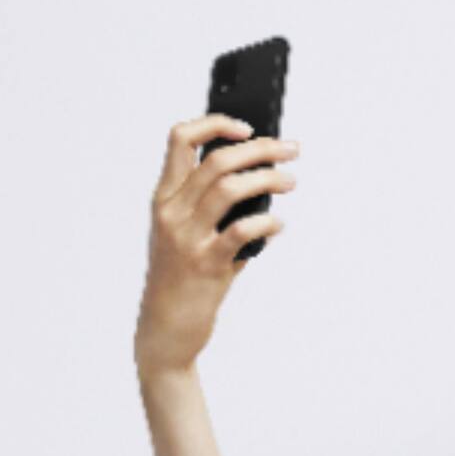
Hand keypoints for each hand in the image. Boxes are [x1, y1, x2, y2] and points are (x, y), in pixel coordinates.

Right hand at [136, 113, 297, 375]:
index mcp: (164, 198)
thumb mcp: (184, 235)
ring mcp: (187, 238)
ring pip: (230, 188)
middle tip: (291, 150)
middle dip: (261, 148)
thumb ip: (211, 208)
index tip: (247, 128)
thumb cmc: (180, 279)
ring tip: (291, 181)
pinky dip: (267, 223)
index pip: (180, 140)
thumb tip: (261, 182)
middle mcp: (172, 212)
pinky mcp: (206, 265)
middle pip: (218, 160)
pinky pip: (242, 232)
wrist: (163, 331)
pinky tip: (278, 225)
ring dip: (268, 178)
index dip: (215, 124)